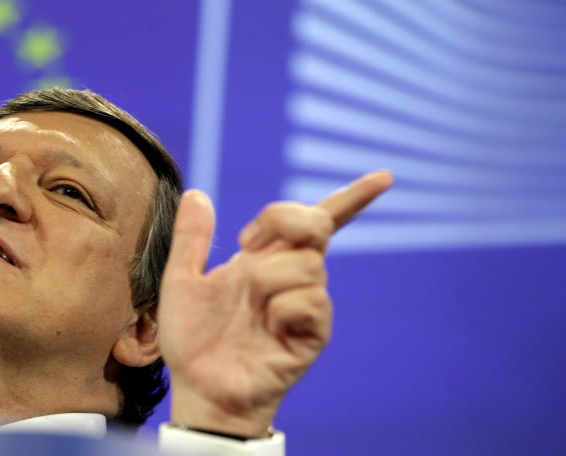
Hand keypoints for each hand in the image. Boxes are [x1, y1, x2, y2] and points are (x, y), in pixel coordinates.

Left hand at [159, 170, 392, 436]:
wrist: (198, 386)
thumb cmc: (193, 339)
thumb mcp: (181, 281)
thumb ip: (191, 239)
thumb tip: (196, 194)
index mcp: (268, 260)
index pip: (317, 222)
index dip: (352, 198)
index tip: (383, 178)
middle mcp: (293, 277)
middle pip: (314, 225)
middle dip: (283, 221)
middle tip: (245, 245)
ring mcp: (307, 305)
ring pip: (307, 265)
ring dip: (268, 278)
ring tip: (250, 307)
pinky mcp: (314, 334)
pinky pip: (309, 301)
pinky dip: (281, 308)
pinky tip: (267, 327)